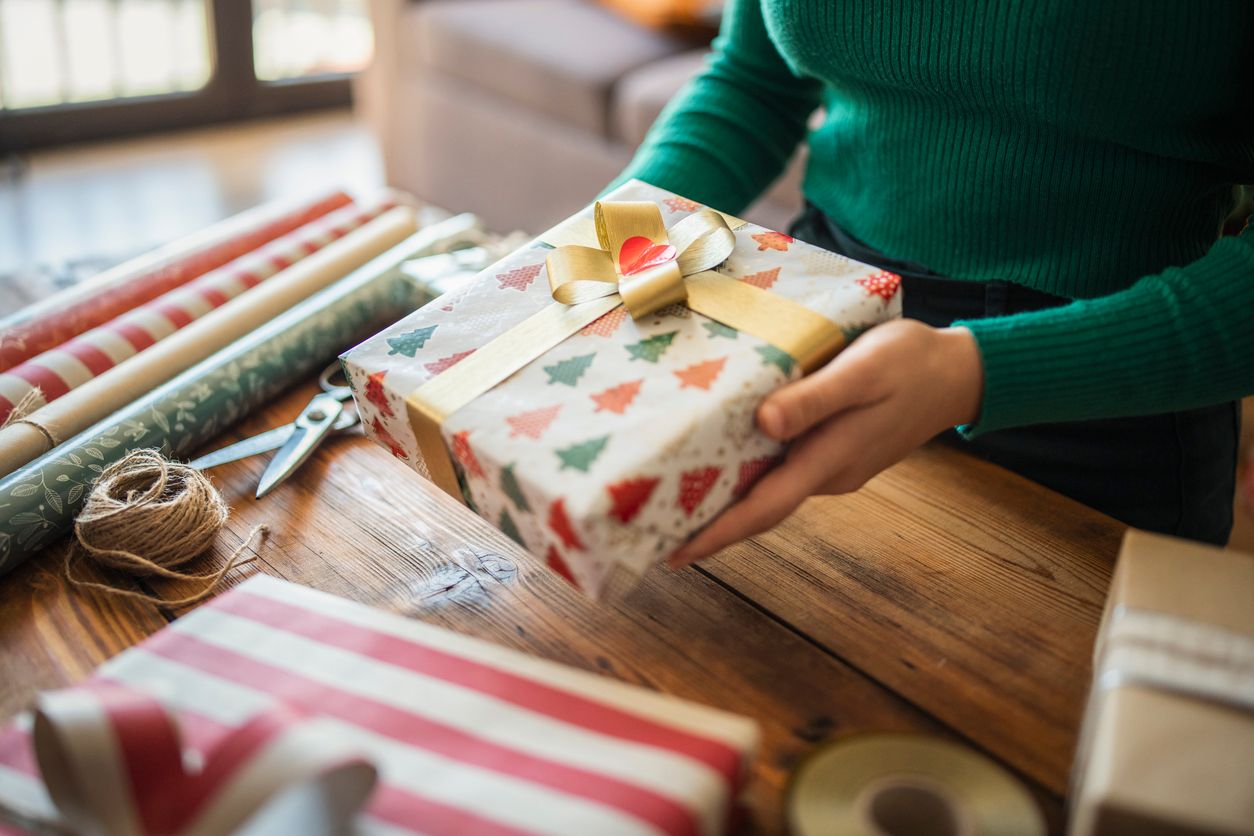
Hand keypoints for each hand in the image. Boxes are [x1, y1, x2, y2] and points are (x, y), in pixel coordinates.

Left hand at [668, 320, 983, 566]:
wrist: (959, 371)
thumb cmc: (909, 363)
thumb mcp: (862, 371)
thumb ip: (815, 399)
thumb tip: (764, 425)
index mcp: (829, 459)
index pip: (763, 508)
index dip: (718, 534)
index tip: (674, 553)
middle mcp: (827, 473)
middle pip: (760, 507)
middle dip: (710, 524)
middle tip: (654, 528)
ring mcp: (834, 466)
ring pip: (772, 488)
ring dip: (729, 498)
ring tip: (674, 497)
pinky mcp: (837, 451)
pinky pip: (786, 469)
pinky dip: (752, 472)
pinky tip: (725, 457)